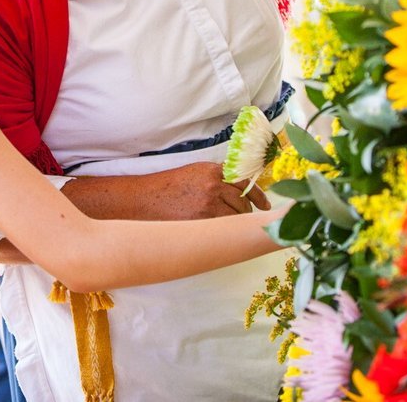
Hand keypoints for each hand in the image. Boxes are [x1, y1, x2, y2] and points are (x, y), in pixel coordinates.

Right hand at [64, 161, 271, 220]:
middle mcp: (212, 184)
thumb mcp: (192, 174)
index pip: (245, 182)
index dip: (258, 195)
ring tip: (231, 229)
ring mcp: (207, 204)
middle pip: (243, 201)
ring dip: (237, 224)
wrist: (141, 200)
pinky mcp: (200, 221)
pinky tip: (222, 235)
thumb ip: (216, 180)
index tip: (265, 205)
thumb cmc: (165, 188)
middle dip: (247, 213)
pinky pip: (223, 229)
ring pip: (236, 217)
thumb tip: (241, 192)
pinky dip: (226, 233)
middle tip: (249, 221)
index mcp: (211, 170)